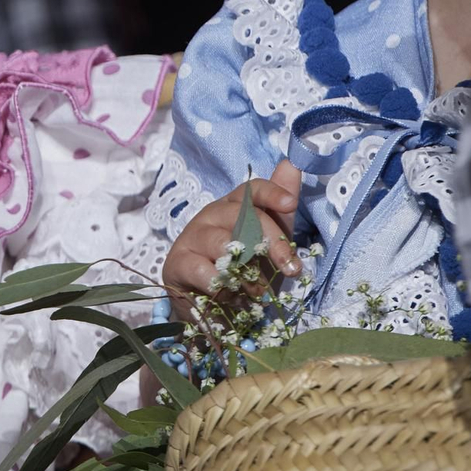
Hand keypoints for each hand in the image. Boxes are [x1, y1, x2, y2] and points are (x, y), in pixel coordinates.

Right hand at [161, 159, 300, 320]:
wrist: (213, 305)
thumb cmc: (244, 267)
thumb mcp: (268, 241)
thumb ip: (280, 209)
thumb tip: (292, 164)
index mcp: (234, 205)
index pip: (251, 189)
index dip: (271, 193)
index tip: (291, 204)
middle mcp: (211, 214)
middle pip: (241, 215)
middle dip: (271, 242)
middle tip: (291, 268)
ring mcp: (192, 236)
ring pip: (221, 243)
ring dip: (247, 270)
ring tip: (258, 291)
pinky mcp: (177, 262)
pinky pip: (202, 269)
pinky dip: (223, 285)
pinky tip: (231, 294)